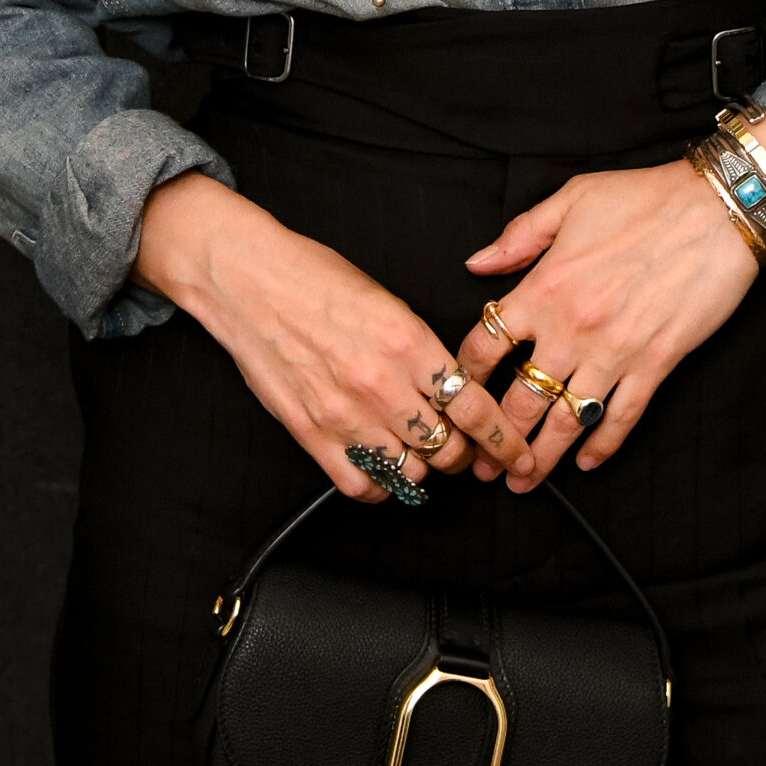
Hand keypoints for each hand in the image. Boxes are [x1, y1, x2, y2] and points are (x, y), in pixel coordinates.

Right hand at [133, 173, 536, 500]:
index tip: (515, 453)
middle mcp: (380, 383)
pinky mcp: (312, 433)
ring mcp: (345, 414)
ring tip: (419, 452)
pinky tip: (383, 469)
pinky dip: (381, 486)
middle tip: (462, 446)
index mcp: (407, 341)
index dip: (502, 438)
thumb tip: (450, 384)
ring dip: (423, 468)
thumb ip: (421, 348)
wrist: (249, 282)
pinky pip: (362, 486)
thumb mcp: (387, 299)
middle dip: (464, 453)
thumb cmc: (314, 279)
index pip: (473, 407)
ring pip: (410, 472)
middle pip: (447, 448)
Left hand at [456, 116, 765, 486]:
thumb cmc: (645, 198)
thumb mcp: (570, 199)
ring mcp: (616, 351)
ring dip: (542, 456)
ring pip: (567, 419)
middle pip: (520, 398)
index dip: (464, 377)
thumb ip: (520, 236)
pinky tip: (588, 463)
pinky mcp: (656, 364)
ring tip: (523, 481)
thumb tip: (477, 263)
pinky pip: (623, 416)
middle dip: (496, 437)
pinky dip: (604, 445)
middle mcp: (573, 328)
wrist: (718, 210)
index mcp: (545, 287)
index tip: (455, 397)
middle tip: (482, 465)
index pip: (486, 345)